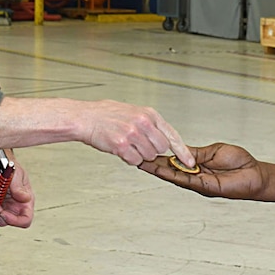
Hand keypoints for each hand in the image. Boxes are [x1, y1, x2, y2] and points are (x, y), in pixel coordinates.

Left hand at [0, 159, 34, 230]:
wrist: (1, 164)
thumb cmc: (12, 169)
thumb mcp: (17, 173)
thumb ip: (19, 186)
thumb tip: (24, 198)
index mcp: (25, 203)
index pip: (25, 220)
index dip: (14, 221)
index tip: (2, 212)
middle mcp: (15, 209)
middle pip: (4, 222)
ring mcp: (3, 210)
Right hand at [79, 100, 193, 167]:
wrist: (85, 118)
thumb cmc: (106, 114)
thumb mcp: (133, 111)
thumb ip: (149, 123)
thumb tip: (163, 138)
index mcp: (148, 113)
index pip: (172, 135)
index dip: (182, 151)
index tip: (189, 162)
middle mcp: (143, 123)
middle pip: (161, 148)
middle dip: (152, 151)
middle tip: (139, 145)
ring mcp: (133, 134)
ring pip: (148, 156)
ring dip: (139, 155)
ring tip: (126, 143)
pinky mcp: (122, 146)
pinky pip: (134, 161)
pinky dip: (129, 159)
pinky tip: (120, 149)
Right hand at [137, 143, 269, 200]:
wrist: (255, 174)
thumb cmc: (239, 162)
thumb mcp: (213, 152)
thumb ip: (195, 153)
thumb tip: (178, 150)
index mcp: (196, 165)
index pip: (173, 160)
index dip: (159, 156)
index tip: (144, 148)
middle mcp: (193, 176)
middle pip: (168, 169)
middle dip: (151, 163)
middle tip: (133, 155)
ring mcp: (196, 182)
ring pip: (171, 176)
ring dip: (155, 169)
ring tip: (139, 161)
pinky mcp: (202, 186)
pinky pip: (182, 179)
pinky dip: (169, 174)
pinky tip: (158, 169)